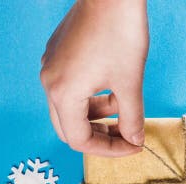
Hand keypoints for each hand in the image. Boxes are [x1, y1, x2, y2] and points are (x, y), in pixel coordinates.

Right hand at [40, 0, 148, 155]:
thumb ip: (132, 118)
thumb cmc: (120, 32)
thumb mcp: (130, 82)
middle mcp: (50, 82)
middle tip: (126, 138)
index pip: (80, 140)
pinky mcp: (58, 54)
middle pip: (69, 128)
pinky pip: (70, 87)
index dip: (109, 150)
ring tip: (125, 109)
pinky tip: (114, 89)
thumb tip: (135, 141)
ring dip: (97, 116)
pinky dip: (91, 97)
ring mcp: (51, 67)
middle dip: (100, 137)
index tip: (133, 146)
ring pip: (70, 108)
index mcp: (63, 93)